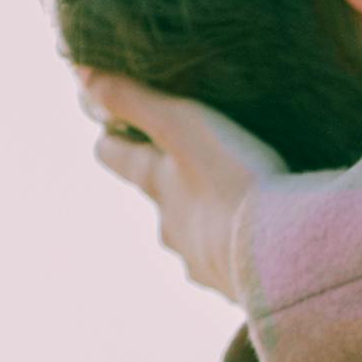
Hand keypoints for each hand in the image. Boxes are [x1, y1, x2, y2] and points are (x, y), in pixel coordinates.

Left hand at [85, 73, 280, 304]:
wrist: (282, 255)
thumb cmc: (232, 180)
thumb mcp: (180, 125)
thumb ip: (132, 99)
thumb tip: (79, 73)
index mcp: (156, 184)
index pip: (116, 156)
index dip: (112, 141)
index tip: (110, 130)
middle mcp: (171, 227)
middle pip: (160, 203)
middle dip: (172, 189)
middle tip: (198, 170)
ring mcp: (202, 262)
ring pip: (197, 240)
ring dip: (210, 227)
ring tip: (240, 215)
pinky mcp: (237, 289)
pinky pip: (233, 270)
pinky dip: (242, 257)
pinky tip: (264, 252)